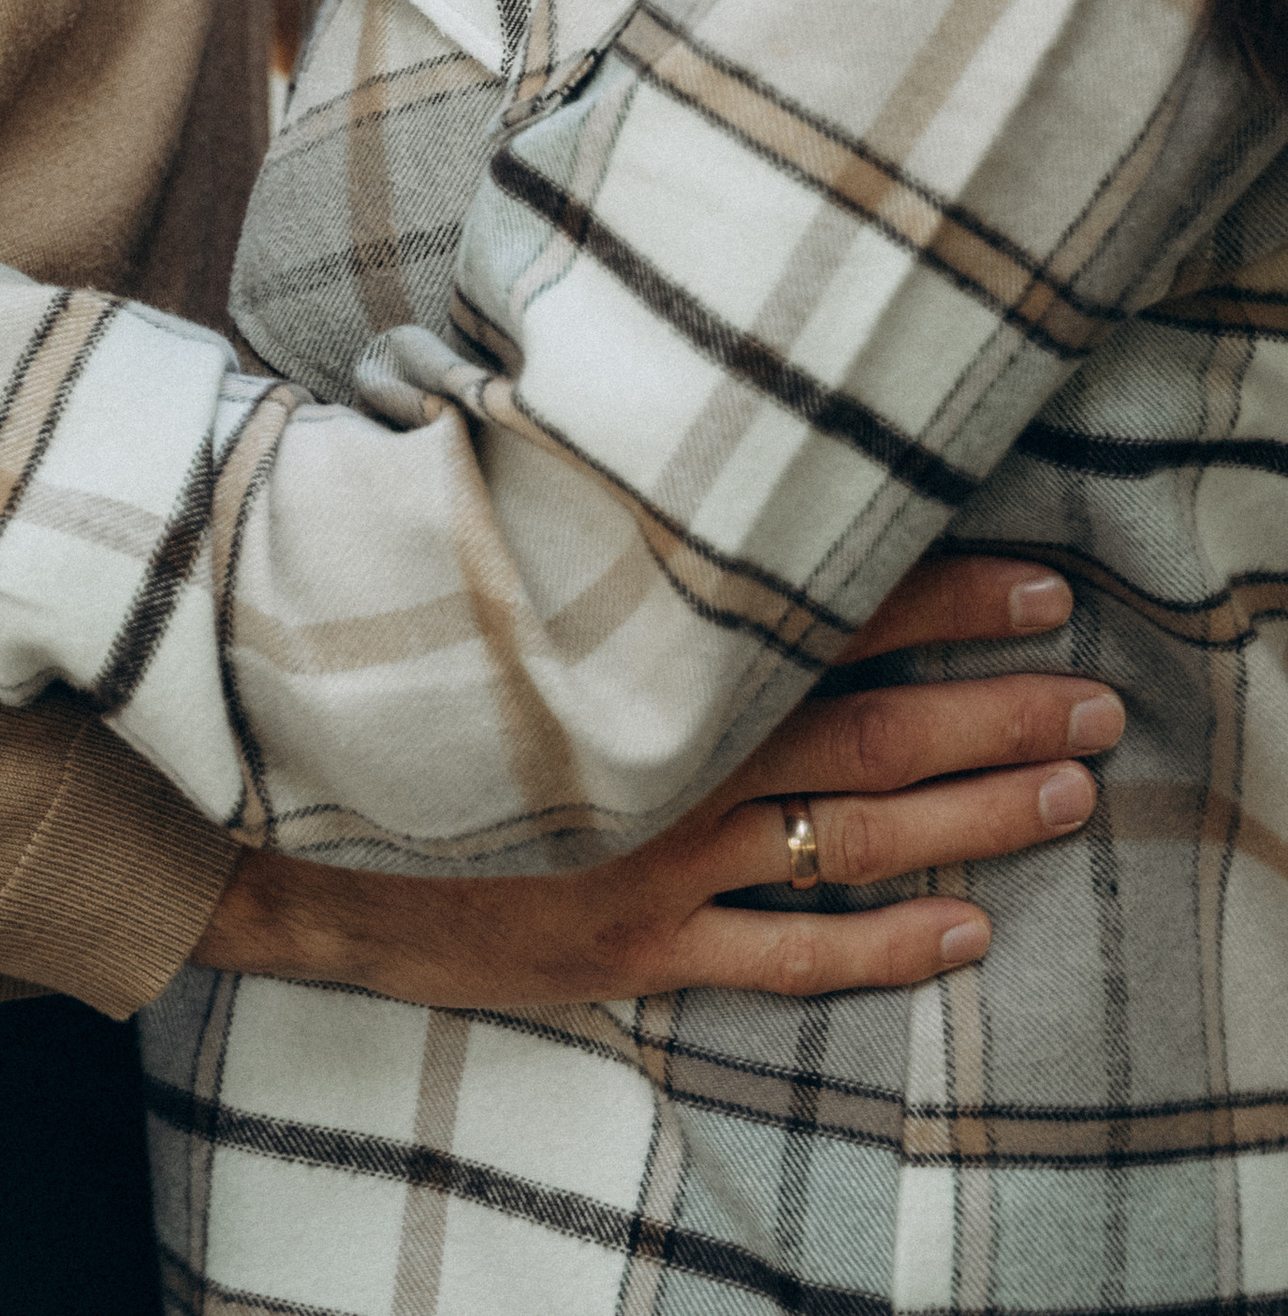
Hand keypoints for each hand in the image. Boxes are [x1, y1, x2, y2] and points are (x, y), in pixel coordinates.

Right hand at [192, 551, 1116, 1007]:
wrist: (274, 801)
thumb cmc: (382, 644)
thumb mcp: (472, 542)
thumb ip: (574, 499)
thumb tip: (652, 417)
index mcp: (633, 634)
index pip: (823, 604)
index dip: (941, 592)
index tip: (1040, 577)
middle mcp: (661, 745)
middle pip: (869, 727)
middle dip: (996, 708)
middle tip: (1097, 695)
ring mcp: (651, 853)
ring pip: (851, 839)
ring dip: (973, 816)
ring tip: (1067, 790)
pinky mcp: (628, 942)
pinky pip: (785, 955)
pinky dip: (884, 948)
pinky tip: (964, 934)